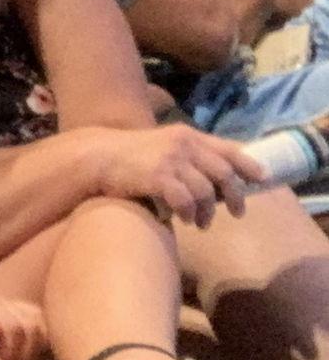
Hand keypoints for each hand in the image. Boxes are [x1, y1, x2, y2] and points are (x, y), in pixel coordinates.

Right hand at [85, 123, 264, 227]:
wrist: (97, 158)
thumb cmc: (131, 157)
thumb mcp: (164, 147)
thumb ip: (189, 156)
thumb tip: (217, 180)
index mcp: (188, 135)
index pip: (229, 148)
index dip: (250, 165)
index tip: (262, 180)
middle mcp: (183, 145)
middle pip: (223, 173)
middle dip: (234, 196)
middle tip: (236, 213)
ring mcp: (170, 160)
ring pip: (205, 191)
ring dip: (208, 212)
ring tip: (202, 223)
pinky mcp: (157, 177)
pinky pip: (184, 201)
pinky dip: (189, 213)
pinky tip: (185, 220)